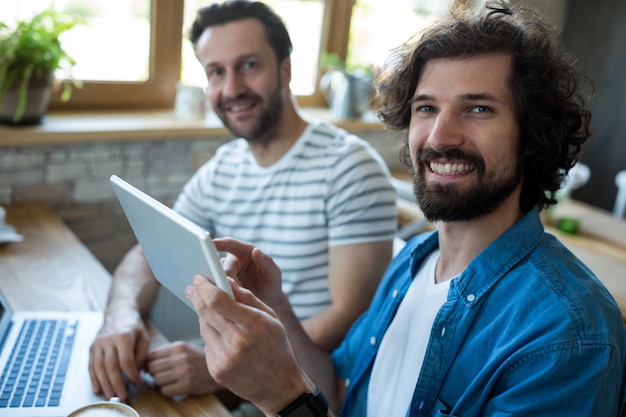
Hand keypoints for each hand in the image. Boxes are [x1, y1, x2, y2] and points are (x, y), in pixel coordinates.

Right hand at [88, 310, 149, 400]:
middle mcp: (108, 340)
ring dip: (104, 384)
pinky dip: (93, 378)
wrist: (119, 312)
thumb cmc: (133, 326)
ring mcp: (98, 343)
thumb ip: (141, 355)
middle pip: (111, 366)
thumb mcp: (143, 337)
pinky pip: (91, 365)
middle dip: (116, 384)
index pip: (126, 361)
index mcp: (123, 336)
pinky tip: (98, 388)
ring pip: (98, 368)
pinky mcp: (91, 347)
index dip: (131, 375)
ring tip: (111, 395)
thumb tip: (137, 372)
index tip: (137, 384)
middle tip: (122, 396)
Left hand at [145, 341, 220, 396]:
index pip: (151, 355)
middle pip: (151, 368)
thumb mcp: (186, 349)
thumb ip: (168, 352)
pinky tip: (175, 387)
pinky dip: (167, 391)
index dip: (148, 363)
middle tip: (161, 375)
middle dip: (154, 373)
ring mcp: (184, 372)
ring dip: (160, 383)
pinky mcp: (187, 385)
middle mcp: (180, 358)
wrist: (221, 369)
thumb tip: (146, 362)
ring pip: (157, 380)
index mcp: (178, 347)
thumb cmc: (200, 360)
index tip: (153, 367)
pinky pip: (165, 391)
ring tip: (170, 381)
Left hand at [186, 275, 310, 413]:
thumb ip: (248, 298)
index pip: (217, 300)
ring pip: (203, 327)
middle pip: (204, 311)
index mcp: (253, 324)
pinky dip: (212, 336)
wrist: (278, 386)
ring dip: (205, 316)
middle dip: (197, 296)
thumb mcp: (271, 318)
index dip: (204, 286)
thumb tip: (227, 281)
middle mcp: (237, 341)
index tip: (200, 278)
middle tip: (194, 287)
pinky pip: (206, 344)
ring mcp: (224, 358)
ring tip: (216, 314)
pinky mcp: (216, 370)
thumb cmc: (276, 347)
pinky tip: (224, 338)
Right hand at [214, 237, 282, 306]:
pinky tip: (229, 301)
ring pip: (216, 277)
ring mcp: (225, 273)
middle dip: (225, 277)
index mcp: (245, 251)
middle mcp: (232, 260)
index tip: (212, 243)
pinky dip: (221, 294)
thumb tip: (257, 251)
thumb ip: (267, 262)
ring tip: (236, 298)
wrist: (267, 301)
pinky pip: (216, 287)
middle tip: (233, 289)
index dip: (220, 243)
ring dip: (224, 288)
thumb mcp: (274, 273)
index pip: (230, 244)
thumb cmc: (271, 284)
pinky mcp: (221, 285)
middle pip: (222, 266)